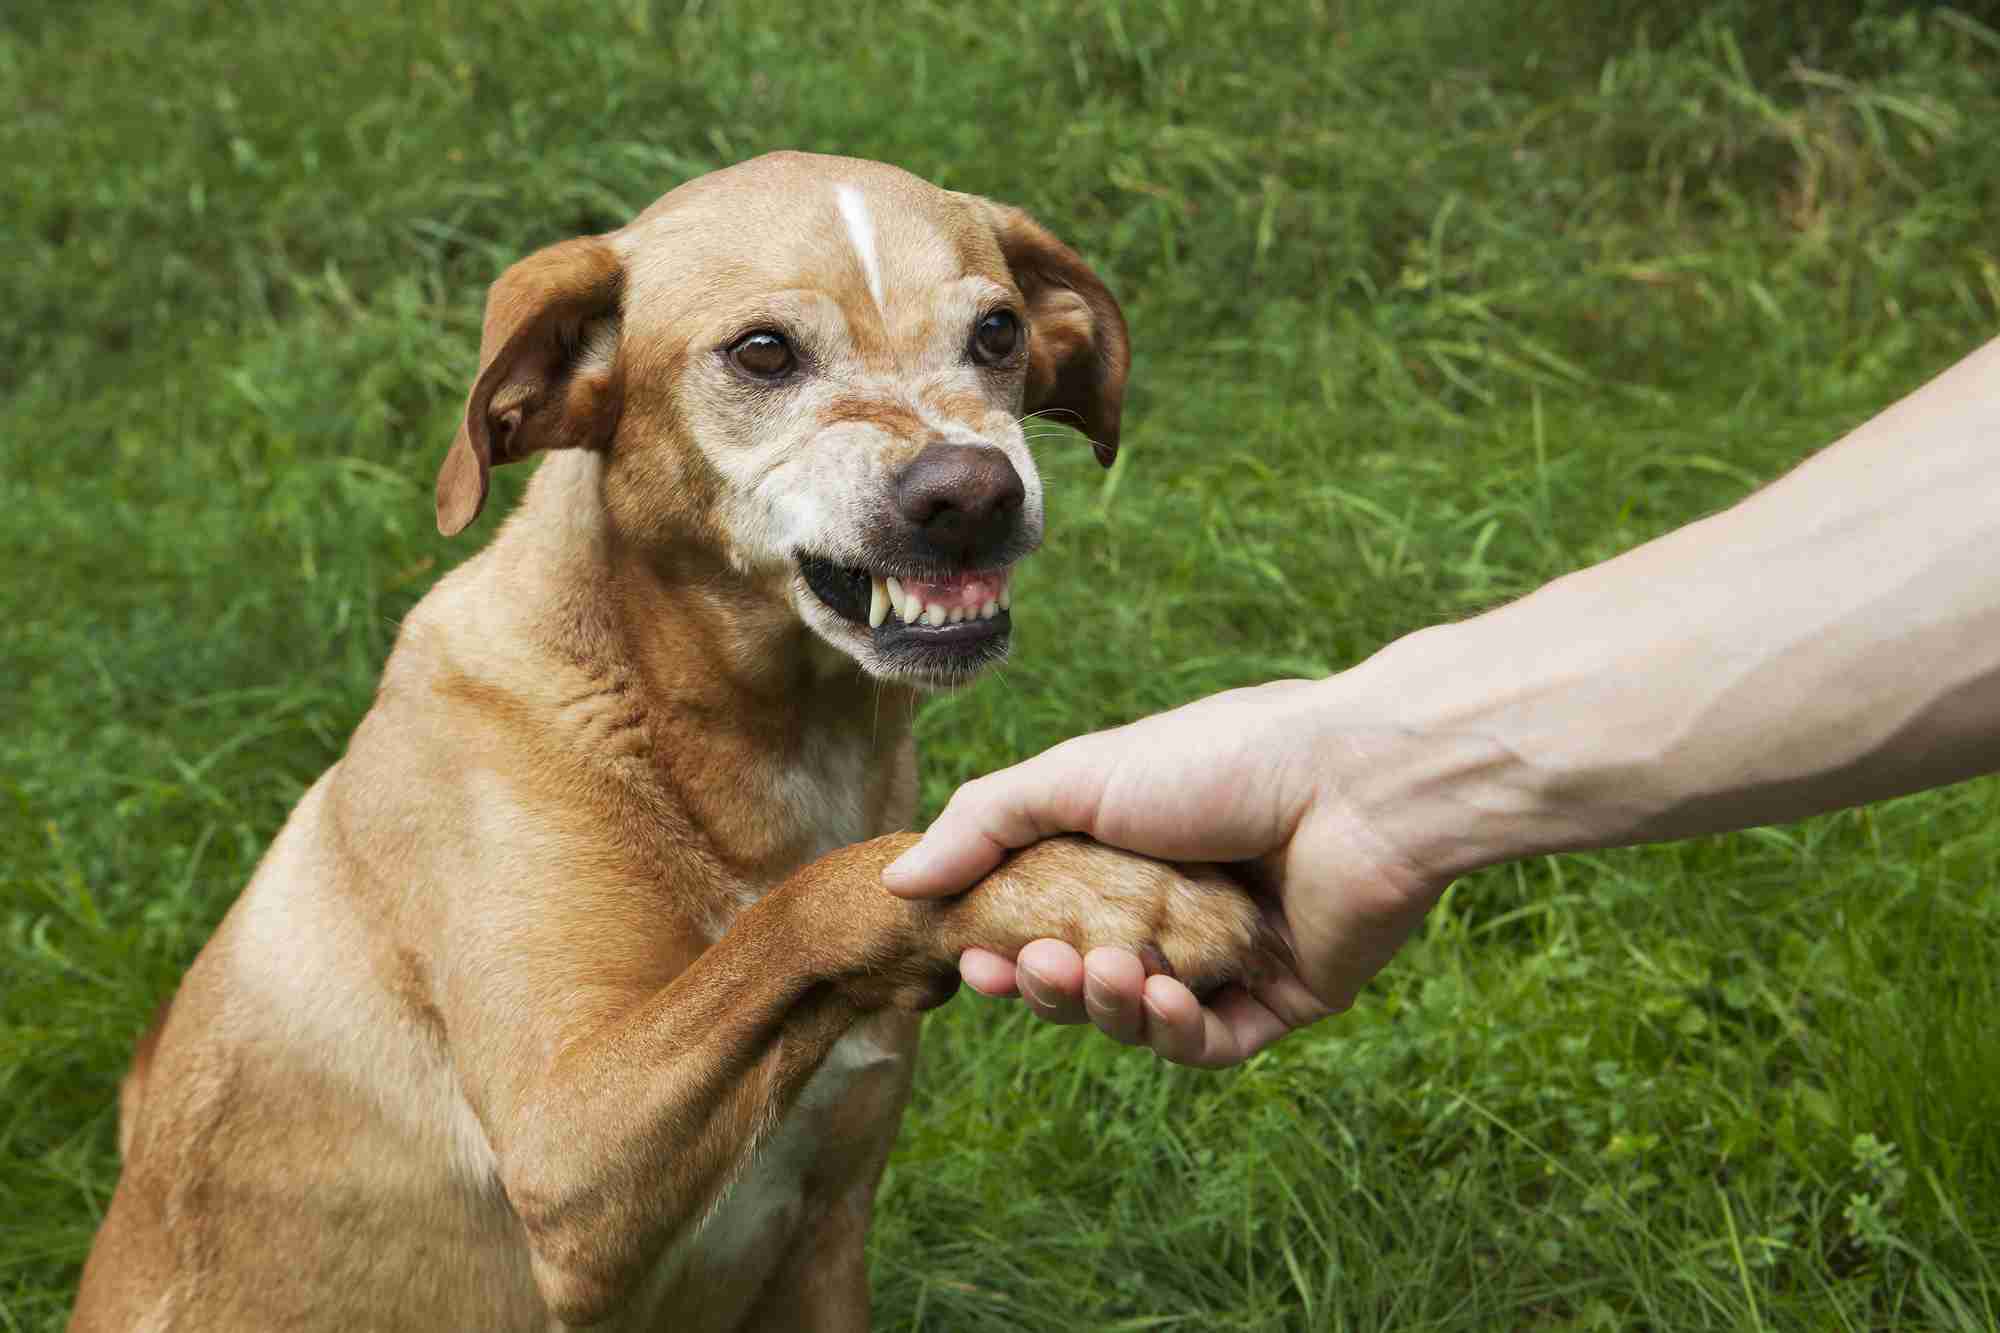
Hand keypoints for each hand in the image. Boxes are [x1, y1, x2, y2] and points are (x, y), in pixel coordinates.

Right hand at [881, 678, 1449, 1065]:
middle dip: (1047, 986)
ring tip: (1107, 976)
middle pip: (1087, 978)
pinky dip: (1177, 1034)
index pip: (1047, 917)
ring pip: (1144, 1019)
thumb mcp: (1082, 775)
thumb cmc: (1223, 759)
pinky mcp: (1286, 997)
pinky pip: (1212, 1043)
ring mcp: (1231, 956)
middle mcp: (1177, 905)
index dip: (1004, 947)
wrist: (1358, 780)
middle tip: (1024, 969)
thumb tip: (900, 882)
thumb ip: (987, 823)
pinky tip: (1164, 1000)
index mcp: (1130, 848)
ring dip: (1108, 1007)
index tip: (971, 957)